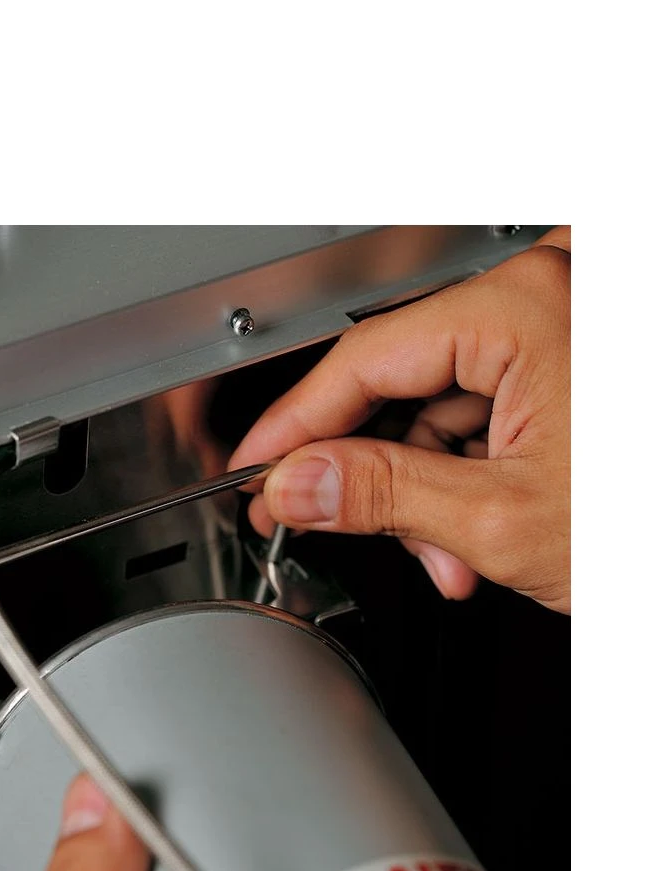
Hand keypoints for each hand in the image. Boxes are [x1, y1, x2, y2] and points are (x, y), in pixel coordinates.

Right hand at [229, 228, 570, 613]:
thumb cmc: (654, 526)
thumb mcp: (498, 518)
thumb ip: (378, 495)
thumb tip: (294, 485)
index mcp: (523, 308)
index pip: (361, 361)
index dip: (294, 427)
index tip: (256, 470)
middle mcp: (545, 295)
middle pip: (398, 382)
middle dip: (373, 474)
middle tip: (339, 528)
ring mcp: (563, 324)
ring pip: (439, 405)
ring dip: (423, 490)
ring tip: (446, 558)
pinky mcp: (573, 361)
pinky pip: (484, 410)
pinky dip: (466, 476)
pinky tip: (472, 535)